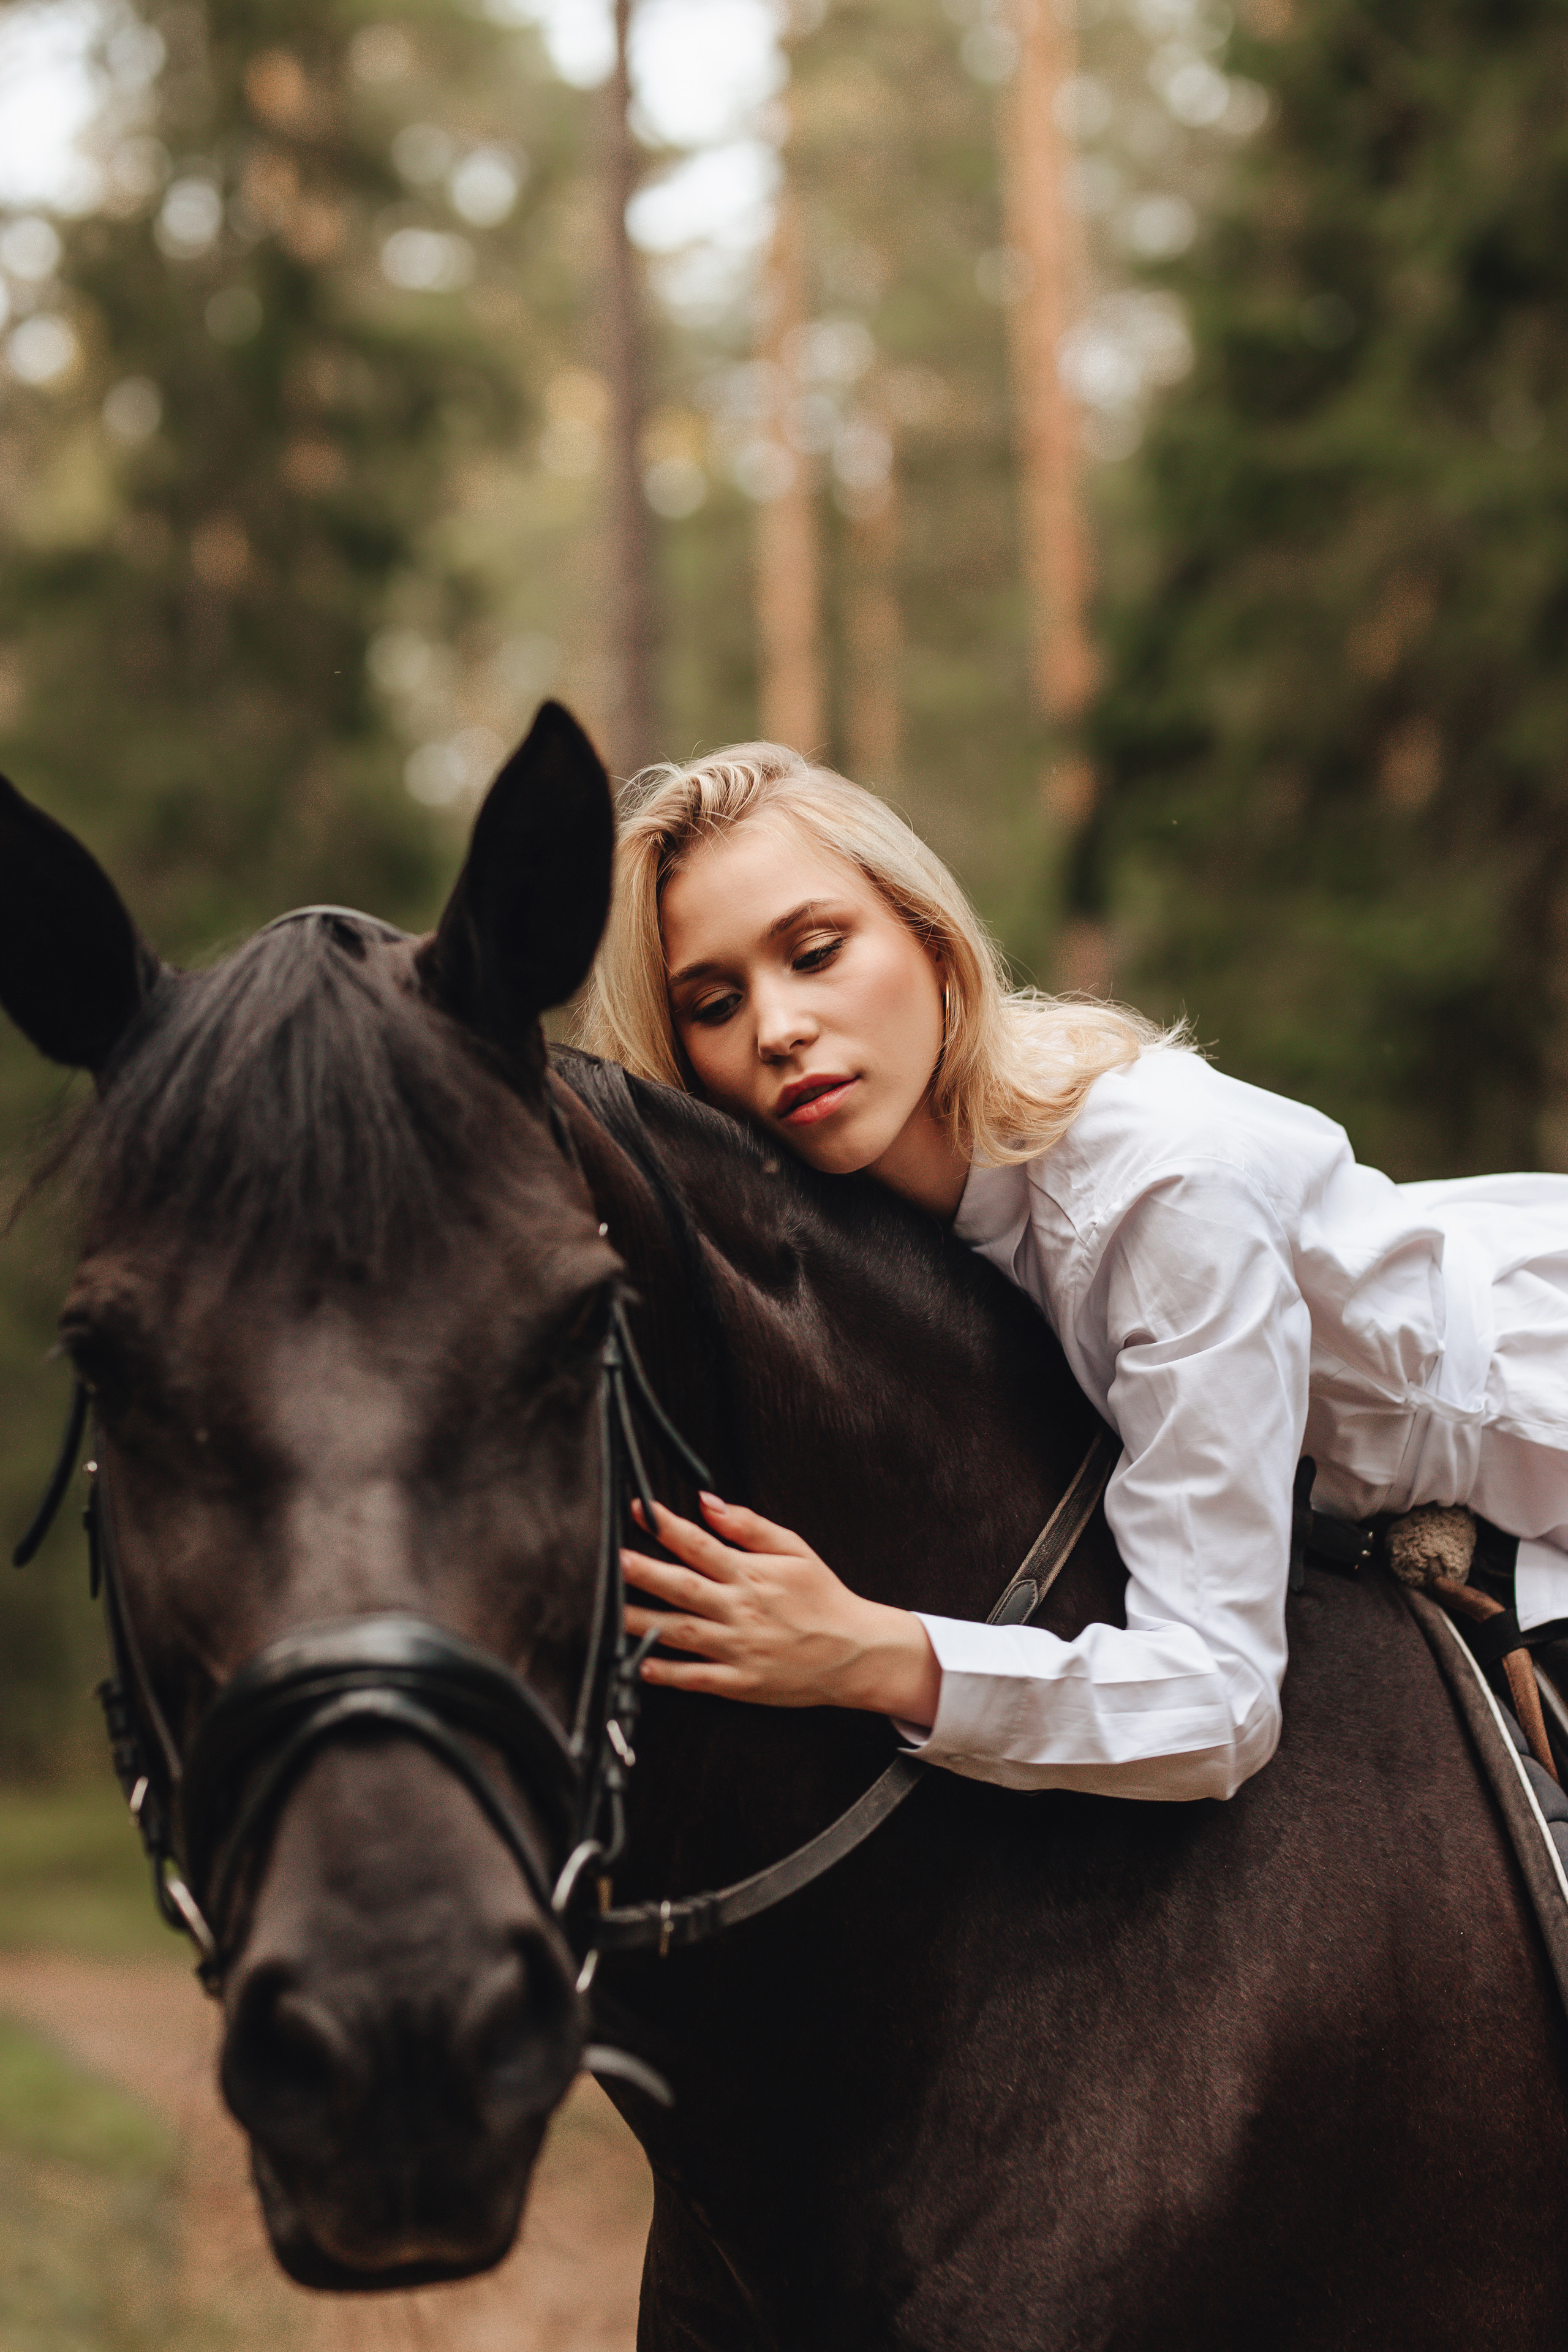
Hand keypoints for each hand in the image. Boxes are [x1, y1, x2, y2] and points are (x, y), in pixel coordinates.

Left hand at [622, 1494, 941, 1724]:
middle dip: (644, 1573)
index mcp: (752, 1574)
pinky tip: (639, 1666)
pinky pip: (696, 1678)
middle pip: (682, 1587)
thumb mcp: (795, 1549)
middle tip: (611, 1560)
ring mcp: (739, 1648)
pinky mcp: (740, 1683)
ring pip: (680, 1633)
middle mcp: (741, 1609)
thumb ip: (749, 1525)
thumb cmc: (823, 1597)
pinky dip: (667, 1674)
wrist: (855, 1652)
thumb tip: (707, 1501)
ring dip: (641, 1622)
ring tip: (607, 1612)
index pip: (700, 1544)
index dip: (666, 1526)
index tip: (637, 1510)